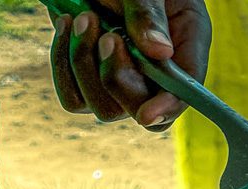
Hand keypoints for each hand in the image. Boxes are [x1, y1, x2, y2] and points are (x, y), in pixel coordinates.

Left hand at [49, 0, 210, 129]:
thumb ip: (150, 15)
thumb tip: (161, 53)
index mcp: (184, 47)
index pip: (182, 94)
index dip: (166, 108)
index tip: (146, 113)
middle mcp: (155, 74)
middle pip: (138, 110)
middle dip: (117, 78)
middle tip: (107, 36)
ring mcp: (121, 83)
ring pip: (103, 108)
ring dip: (86, 64)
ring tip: (84, 18)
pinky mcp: (88, 84)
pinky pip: (73, 98)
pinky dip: (63, 64)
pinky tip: (66, 26)